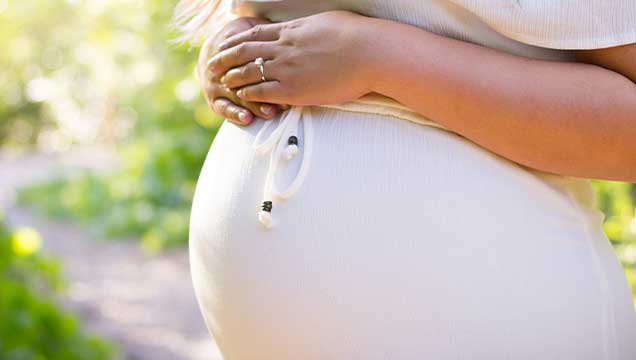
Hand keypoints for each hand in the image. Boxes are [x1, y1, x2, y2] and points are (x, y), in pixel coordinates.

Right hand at [198, 17, 280, 125]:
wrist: (212, 54)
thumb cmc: (240, 42)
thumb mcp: (246, 29)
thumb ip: (259, 32)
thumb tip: (278, 28)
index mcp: (234, 51)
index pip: (249, 57)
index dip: (267, 64)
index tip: (286, 74)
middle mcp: (223, 68)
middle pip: (245, 79)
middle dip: (265, 89)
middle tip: (284, 98)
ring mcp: (217, 85)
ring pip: (237, 96)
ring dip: (254, 105)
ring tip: (269, 112)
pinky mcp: (214, 101)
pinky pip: (224, 108)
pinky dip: (235, 114)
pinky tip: (247, 119)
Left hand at [208, 11, 374, 105]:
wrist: (369, 53)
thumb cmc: (357, 36)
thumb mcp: (328, 22)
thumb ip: (310, 28)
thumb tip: (307, 28)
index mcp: (291, 30)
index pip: (255, 34)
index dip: (236, 40)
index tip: (226, 44)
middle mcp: (284, 48)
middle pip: (244, 51)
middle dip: (225, 58)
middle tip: (212, 65)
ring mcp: (287, 69)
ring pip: (249, 72)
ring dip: (233, 77)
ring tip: (222, 83)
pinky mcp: (294, 90)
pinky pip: (262, 92)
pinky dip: (249, 94)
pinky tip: (241, 97)